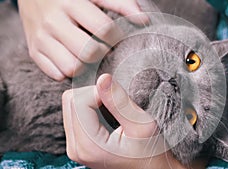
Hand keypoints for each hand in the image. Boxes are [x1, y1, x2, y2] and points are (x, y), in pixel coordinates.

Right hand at [18, 0, 148, 80]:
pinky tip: (73, 59)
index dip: (116, 36)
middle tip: (103, 47)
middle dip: (102, 53)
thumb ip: (120, 3)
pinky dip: (67, 71)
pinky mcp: (33, 51)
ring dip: (85, 66)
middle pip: (89, 52)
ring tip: (88, 55)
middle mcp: (53, 21)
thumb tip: (144, 20)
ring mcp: (40, 38)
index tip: (116, 36)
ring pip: (71, 67)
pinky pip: (55, 74)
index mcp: (70, 3)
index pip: (104, 28)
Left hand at [62, 74, 186, 168]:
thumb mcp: (142, 125)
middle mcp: (76, 149)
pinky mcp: (77, 143)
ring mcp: (74, 147)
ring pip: (70, 105)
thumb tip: (103, 78)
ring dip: (91, 99)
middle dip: (93, 94)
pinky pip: (74, 113)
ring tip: (112, 109)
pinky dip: (89, 106)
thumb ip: (120, 102)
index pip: (79, 100)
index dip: (100, 91)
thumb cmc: (151, 152)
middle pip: (70, 100)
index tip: (118, 99)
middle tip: (115, 102)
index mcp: (89, 146)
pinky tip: (105, 113)